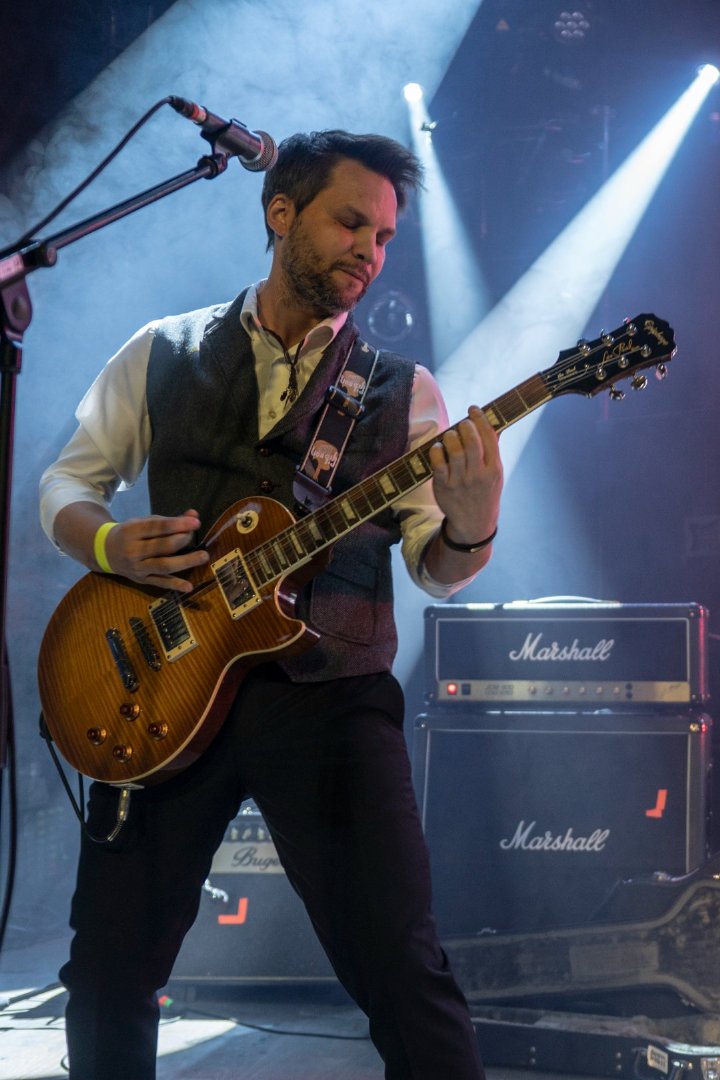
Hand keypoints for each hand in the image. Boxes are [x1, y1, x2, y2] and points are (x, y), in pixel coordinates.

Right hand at [104, 508, 208, 592]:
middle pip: (162, 546)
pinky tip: (189, 586)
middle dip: (182, 539)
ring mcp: (137, 568)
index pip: (157, 527)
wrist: (105, 551)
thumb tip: (193, 515)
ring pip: (163, 566)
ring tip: (203, 556)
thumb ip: (168, 520)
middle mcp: (133, 550)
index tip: (196, 521)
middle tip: (194, 535)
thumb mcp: (144, 522)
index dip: (177, 524)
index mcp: (132, 531)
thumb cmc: (130, 533)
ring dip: (185, 562)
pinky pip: (160, 583)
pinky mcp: (141, 580)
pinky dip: (175, 585)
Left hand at [428, 405, 502, 543]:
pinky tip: (438, 449)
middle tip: (461, 424)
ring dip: (449, 436)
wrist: (473, 523)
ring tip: (449, 436)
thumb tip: (491, 424)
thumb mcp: (496, 474)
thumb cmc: (484, 493)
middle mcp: (478, 474)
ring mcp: (460, 481)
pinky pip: (437, 463)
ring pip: (453, 449)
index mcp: (494, 469)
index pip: (489, 437)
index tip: (473, 409)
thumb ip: (493, 450)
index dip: (480, 418)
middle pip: (471, 440)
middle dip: (465, 425)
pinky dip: (436, 450)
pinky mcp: (443, 487)